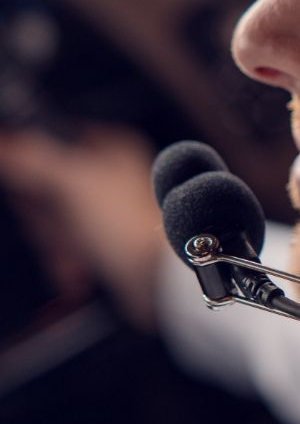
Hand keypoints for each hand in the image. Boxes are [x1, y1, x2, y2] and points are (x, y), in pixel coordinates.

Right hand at [0, 125, 163, 330]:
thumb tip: (5, 143)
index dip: (30, 166)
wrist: (160, 282)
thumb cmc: (129, 228)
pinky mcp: (105, 242)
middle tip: (62, 228)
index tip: (30, 188)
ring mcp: (106, 211)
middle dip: (45, 218)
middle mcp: (108, 176)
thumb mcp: (73, 183)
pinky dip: (69, 262)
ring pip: (53, 221)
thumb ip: (32, 159)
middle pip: (44, 187)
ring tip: (78, 255)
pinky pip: (69, 247)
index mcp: (110, 148)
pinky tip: (80, 272)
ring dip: (57, 244)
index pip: (48, 141)